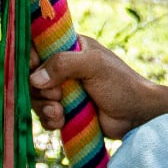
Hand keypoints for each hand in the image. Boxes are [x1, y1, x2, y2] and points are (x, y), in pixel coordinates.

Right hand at [29, 35, 166, 139]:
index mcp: (70, 47)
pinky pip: (44, 115)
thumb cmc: (120, 84)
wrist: (137, 115)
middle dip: (38, 89)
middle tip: (56, 95)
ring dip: (43, 107)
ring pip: (36, 97)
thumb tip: (34, 78)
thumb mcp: (93, 65)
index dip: (30, 57)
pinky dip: (49, 120)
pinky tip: (61, 121)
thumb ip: (63, 64)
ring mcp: (64, 90)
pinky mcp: (65, 111)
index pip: (38, 46)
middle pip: (31, 76)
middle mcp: (63, 68)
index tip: (33, 66)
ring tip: (60, 112)